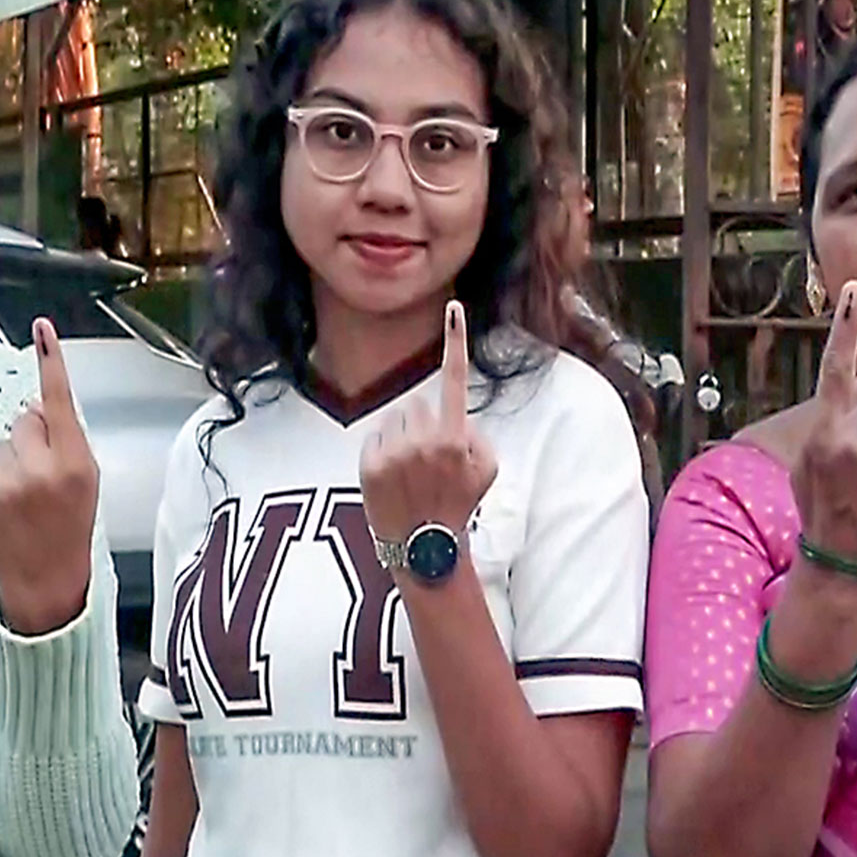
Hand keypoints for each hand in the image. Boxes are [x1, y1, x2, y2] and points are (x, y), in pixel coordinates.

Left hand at [0, 319, 99, 634]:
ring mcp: (8, 483)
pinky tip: (4, 503)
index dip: (51, 362)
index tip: (42, 328)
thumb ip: (67, 441)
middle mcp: (42, 469)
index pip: (62, 401)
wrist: (45, 582)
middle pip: (26, 418)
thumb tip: (38, 404)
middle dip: (32, 437)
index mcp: (77, 463)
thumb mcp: (86, 483)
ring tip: (23, 497)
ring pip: (2, 441)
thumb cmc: (69, 528)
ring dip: (10, 460)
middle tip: (43, 476)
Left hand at [359, 300, 498, 552]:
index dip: (456, 342)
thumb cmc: (458, 503)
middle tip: (428, 463)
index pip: (457, 382)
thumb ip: (475, 434)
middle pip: (418, 405)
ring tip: (410, 473)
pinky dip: (382, 452)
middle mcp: (424, 441)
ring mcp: (394, 453)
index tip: (455, 308)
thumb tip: (455, 415)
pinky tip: (392, 479)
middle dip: (423, 424)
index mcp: (455, 438)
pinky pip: (375, 437)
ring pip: (395, 419)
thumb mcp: (487, 471)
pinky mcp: (369, 465)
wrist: (423, 548)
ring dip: (401, 437)